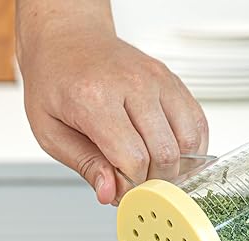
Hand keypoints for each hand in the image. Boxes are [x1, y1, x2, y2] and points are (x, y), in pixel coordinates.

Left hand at [16, 1, 208, 204]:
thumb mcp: (50, 132)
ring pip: (188, 142)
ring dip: (175, 168)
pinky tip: (171, 158)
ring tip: (152, 172)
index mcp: (95, 98)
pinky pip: (198, 124)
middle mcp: (132, 84)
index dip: (131, 187)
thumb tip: (110, 193)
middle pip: (165, 154)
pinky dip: (191, 150)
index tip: (120, 192)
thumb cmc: (55, 83)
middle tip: (135, 185)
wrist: (68, 39)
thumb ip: (84, 165)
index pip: (133, 159)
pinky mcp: (173, 81)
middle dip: (153, 181)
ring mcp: (157, 80)